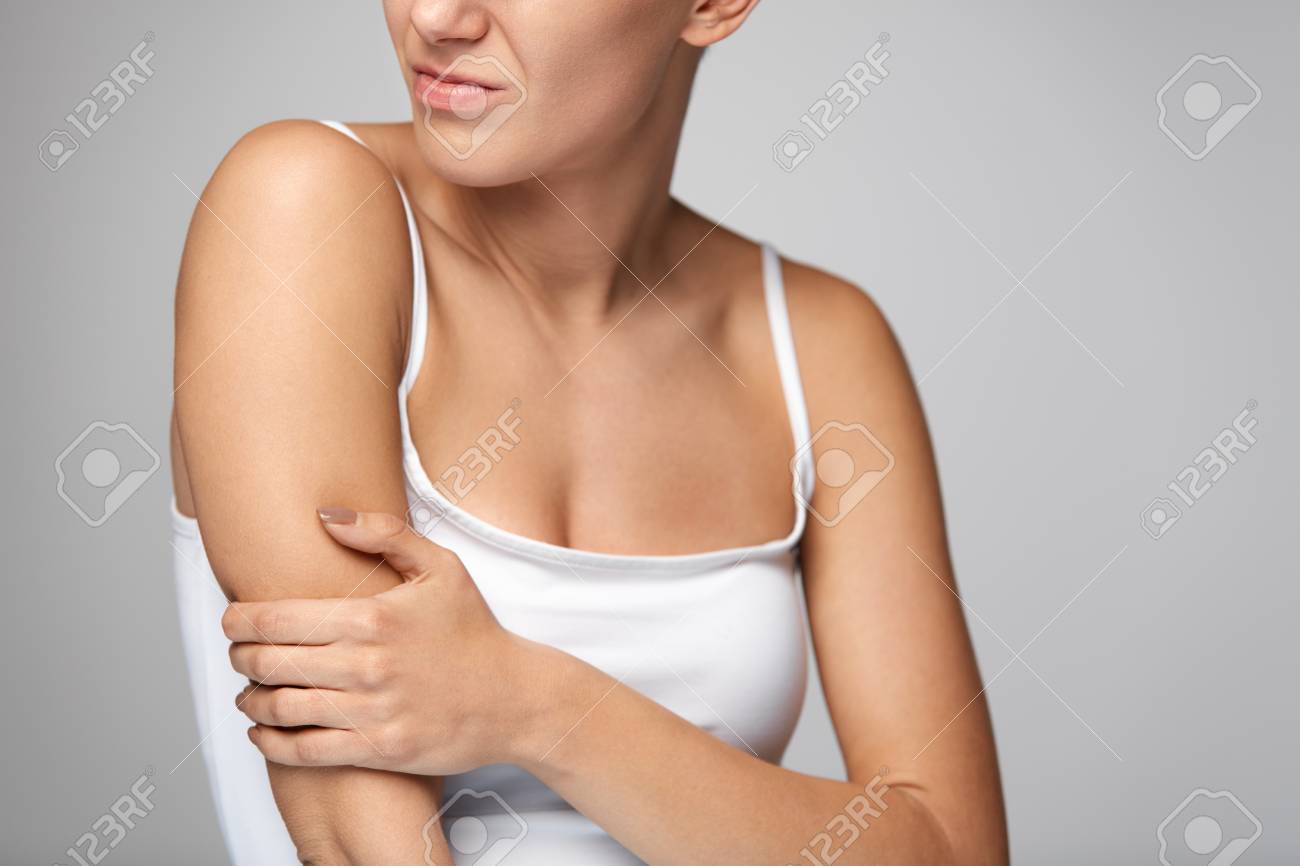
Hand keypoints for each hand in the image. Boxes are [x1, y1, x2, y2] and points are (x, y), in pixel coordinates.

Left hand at [224, 507, 546, 773]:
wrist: (516, 698)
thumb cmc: (474, 632)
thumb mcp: (441, 567)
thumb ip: (383, 533)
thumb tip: (325, 515)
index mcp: (373, 618)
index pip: (278, 618)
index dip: (239, 619)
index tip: (232, 619)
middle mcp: (366, 666)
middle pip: (269, 663)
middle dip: (241, 657)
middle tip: (239, 653)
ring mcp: (372, 711)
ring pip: (280, 708)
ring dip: (251, 700)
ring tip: (249, 692)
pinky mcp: (378, 749)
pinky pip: (304, 751)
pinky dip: (270, 743)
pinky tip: (262, 732)